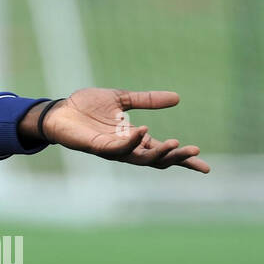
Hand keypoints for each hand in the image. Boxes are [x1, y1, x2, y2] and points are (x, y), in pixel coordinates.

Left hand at [38, 88, 209, 172]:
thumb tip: (177, 97)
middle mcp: (125, 147)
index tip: (205, 166)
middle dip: (176, 157)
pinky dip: (131, 142)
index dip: (183, 159)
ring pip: (140, 158)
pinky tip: (142, 132)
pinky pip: (117, 148)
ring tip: (176, 143)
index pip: (162, 151)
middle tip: (194, 150)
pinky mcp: (96, 147)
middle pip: (156, 159)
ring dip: (159, 153)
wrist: (59, 110)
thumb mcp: (121, 99)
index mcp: (134, 138)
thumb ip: (147, 100)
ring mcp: (111, 149)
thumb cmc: (86, 107)